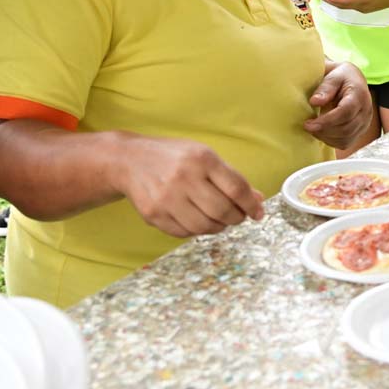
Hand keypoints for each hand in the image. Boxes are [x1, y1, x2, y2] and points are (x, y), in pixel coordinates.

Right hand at [117, 136, 264, 238]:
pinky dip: (197, 231)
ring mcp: (166, 198)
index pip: (236, 188)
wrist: (129, 160)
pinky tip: (198, 220)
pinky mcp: (153, 214)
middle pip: (222, 211)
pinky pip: (184, 233)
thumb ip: (231, 177)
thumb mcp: (204, 156)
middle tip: (238, 217)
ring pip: (204, 226)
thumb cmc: (174, 157)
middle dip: (236, 218)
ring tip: (219, 219)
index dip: (251, 205)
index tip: (258, 213)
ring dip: (218, 227)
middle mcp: (184, 178)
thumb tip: (257, 200)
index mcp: (202, 159)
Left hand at [304, 62, 372, 149]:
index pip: (346, 112)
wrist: (353, 81)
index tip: (309, 123)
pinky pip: (346, 143)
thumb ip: (325, 88)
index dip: (327, 121)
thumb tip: (314, 101)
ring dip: (326, 137)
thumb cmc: (341, 77)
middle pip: (346, 128)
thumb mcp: (333, 76)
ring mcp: (365, 123)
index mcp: (359, 95)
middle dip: (324, 130)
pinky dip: (332, 141)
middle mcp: (366, 111)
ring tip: (313, 129)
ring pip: (346, 138)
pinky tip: (322, 133)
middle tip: (307, 126)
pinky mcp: (360, 131)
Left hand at [317, 0, 388, 12]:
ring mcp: (363, 8)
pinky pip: (349, 6)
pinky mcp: (364, 8)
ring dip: (335, 2)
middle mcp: (362, 7)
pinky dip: (341, 2)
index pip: (345, 1)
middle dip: (330, 1)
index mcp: (365, 0)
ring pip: (345, 6)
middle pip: (342, 5)